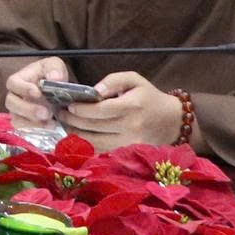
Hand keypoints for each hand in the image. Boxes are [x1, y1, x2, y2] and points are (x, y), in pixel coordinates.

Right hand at [2, 55, 71, 126]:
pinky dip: (36, 131)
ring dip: (32, 123)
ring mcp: (18, 112)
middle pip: (11, 104)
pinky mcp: (25, 124)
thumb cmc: (50, 74)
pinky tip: (51, 129)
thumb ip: (54, 68)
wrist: (55, 89)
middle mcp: (15, 97)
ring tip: (51, 124)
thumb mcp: (54, 65)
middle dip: (28, 109)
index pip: (13, 83)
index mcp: (19, 80)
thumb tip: (55, 78)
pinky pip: (24, 131)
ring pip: (16, 119)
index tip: (37, 93)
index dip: (23, 88)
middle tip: (46, 113)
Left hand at [63, 71, 184, 149]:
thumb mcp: (134, 80)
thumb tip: (94, 90)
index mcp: (132, 106)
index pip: (99, 111)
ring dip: (76, 135)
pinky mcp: (130, 154)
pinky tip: (79, 137)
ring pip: (95, 143)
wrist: (174, 122)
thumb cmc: (150, 97)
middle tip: (61, 115)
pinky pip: (103, 152)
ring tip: (67, 125)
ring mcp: (131, 143)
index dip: (80, 109)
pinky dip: (88, 146)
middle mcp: (131, 127)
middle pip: (94, 127)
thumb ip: (113, 80)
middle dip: (73, 121)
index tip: (68, 105)